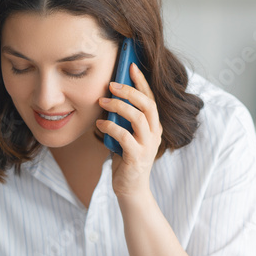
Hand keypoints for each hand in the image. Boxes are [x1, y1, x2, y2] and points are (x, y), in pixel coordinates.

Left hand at [96, 62, 162, 201]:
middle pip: (148, 105)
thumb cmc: (126, 160)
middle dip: (130, 91)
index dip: (142, 82)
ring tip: (103, 101)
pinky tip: (100, 123)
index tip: (131, 66)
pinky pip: (124, 137)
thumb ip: (122, 120)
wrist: (131, 189)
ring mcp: (148, 146)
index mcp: (154, 127)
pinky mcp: (137, 157)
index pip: (151, 99)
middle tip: (112, 83)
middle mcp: (155, 135)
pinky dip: (110, 127)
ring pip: (138, 118)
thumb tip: (108, 97)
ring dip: (119, 106)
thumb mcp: (126, 135)